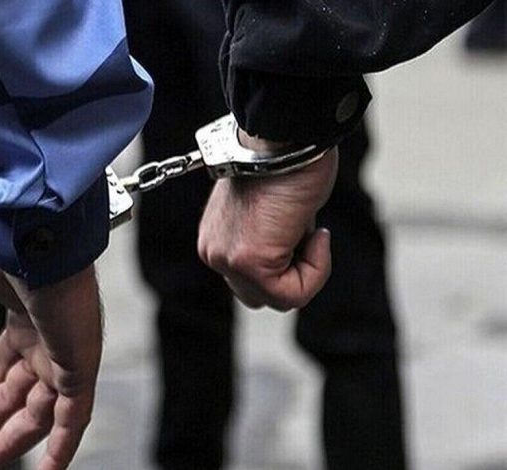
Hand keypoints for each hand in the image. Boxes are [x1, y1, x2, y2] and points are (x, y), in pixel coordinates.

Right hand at [0, 212, 102, 469]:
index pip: (1, 366)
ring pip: (41, 410)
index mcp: (21, 314)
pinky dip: (60, 448)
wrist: (35, 233)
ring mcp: (64, 351)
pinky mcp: (80, 364)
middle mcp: (44, 336)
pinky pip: (73, 417)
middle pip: (19, 393)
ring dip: (14, 439)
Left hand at [197, 131, 338, 309]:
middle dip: (291, 271)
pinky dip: (316, 271)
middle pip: (258, 294)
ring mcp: (227, 259)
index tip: (303, 225)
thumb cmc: (286, 160)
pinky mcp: (248, 262)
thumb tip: (289, 251)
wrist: (285, 138)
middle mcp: (214, 251)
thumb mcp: (271, 210)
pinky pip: (291, 294)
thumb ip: (269, 235)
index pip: (249, 279)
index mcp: (215, 237)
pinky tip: (317, 235)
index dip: (288, 261)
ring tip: (310, 229)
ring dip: (308, 270)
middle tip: (308, 234)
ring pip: (278, 298)